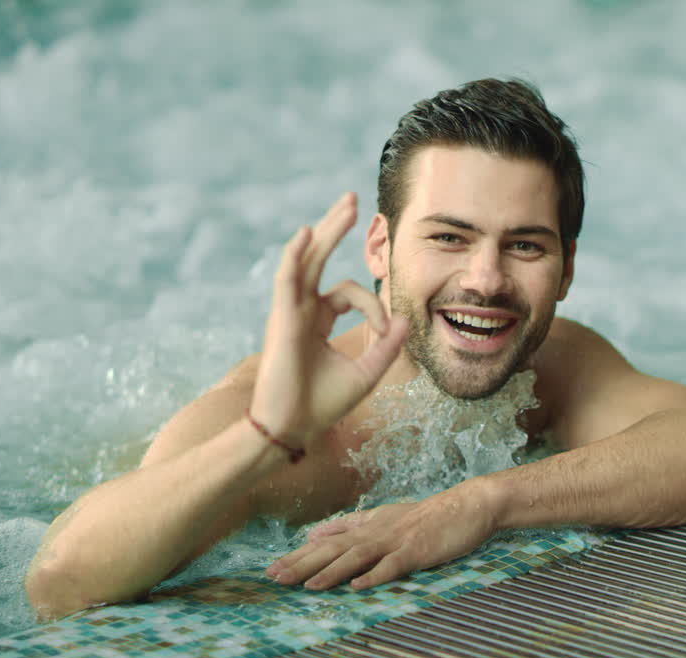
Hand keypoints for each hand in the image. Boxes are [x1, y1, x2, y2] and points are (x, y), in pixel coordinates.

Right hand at [250, 192, 408, 445]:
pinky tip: (309, 232)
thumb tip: (404, 318)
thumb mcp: (366, 372)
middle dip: (337, 229)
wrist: (292, 428)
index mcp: (319, 320)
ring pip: (308, 260)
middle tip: (354, 201)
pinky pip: (288, 278)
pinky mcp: (281, 317)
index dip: (374, 305)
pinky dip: (297, 254)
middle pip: (321, 260)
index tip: (384, 330)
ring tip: (347, 205)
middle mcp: (303, 309)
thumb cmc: (322, 405)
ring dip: (328, 231)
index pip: (350, 293)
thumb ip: (386, 346)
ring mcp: (290, 310)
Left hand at [265, 490, 497, 589]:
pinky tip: (357, 587)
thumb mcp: (382, 517)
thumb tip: (313, 533)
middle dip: (302, 564)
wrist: (466, 506)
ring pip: (357, 557)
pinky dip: (374, 576)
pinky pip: (393, 566)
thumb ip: (349, 526)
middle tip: (275, 579)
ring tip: (308, 586)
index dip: (298, 555)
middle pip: (333, 550)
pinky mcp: (416, 551)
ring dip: (331, 572)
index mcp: (366, 526)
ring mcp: (396, 541)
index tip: (271, 569)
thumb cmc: (426, 516)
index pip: (325, 542)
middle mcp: (375, 532)